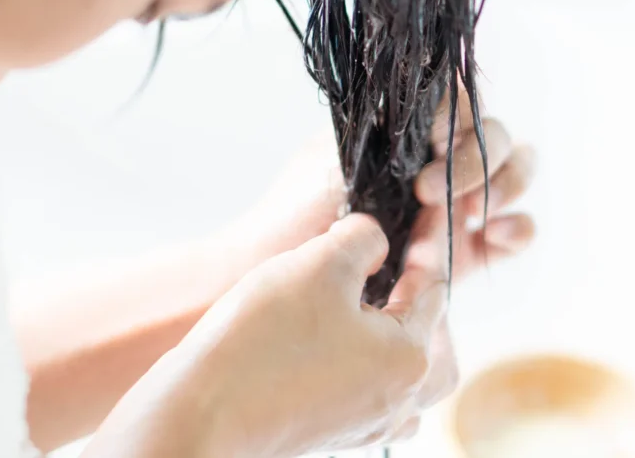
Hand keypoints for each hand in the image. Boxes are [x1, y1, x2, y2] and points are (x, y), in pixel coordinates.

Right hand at [85, 215, 452, 457]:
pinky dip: (362, 359)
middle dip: (417, 292)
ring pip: (403, 370)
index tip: (420, 204)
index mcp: (412, 359)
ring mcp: (365, 422)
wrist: (200, 414)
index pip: (434, 283)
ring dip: (394, 331)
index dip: (423, 237)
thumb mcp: (319, 264)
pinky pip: (367, 389)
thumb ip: (364, 239)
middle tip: (395, 256)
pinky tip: (331, 337)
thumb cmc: (262, 341)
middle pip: (432, 337)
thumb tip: (377, 240)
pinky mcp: (330, 431)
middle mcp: (399, 399)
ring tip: (365, 298)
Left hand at [236, 82, 534, 280]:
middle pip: (494, 134)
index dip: (458, 114)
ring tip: (476, 213)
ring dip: (508, 184)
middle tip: (428, 192)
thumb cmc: (295, 213)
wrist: (282, 276)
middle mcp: (436, 158)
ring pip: (515, 172)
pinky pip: (513, 231)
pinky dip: (517, 229)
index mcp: (406, 129)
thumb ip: (382, 136)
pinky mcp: (467, 250)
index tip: (433, 137)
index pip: (458, 101)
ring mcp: (456, 202)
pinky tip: (493, 237)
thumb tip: (432, 109)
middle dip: (478, 158)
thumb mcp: (332, 162)